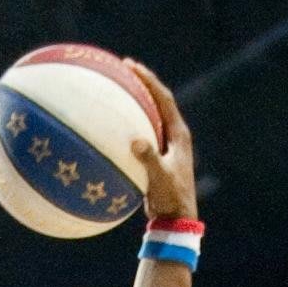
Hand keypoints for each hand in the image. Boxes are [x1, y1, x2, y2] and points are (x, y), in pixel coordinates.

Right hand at [124, 59, 195, 222]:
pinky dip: (127, 127)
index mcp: (178, 134)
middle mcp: (173, 135)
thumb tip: (134, 141)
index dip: (148, 80)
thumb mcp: (160, 179)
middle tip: (123, 69)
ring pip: (149, 116)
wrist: (177, 219)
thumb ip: (149, 159)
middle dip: (140, 83)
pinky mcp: (156, 157)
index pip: (163, 98)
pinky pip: (140, 134)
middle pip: (156, 101)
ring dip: (134, 102)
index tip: (131, 66)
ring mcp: (165, 146)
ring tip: (116, 91)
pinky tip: (109, 129)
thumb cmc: (171, 200)